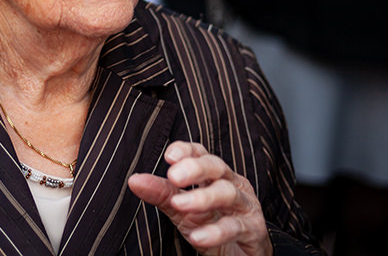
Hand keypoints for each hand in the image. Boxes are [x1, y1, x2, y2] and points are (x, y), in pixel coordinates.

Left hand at [129, 141, 271, 255]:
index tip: (169, 156)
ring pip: (227, 193)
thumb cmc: (212, 225)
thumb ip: (162, 194)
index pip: (201, 153)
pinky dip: (215, 232)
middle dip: (195, 168)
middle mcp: (232, 184)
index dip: (186, 151)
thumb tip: (134, 180)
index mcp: (214, 175)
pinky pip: (235, 227)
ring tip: (181, 205)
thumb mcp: (183, 211)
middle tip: (174, 176)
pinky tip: (197, 237)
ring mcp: (245, 205)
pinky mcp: (253, 230)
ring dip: (203, 198)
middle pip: (216, 166)